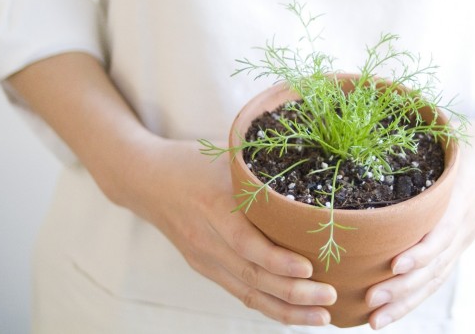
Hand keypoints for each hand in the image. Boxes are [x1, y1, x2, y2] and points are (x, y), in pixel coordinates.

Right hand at [127, 137, 337, 325]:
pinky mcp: (204, 267)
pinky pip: (239, 293)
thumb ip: (262, 168)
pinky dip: (269, 306)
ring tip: (321, 316)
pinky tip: (296, 313)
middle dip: (293, 293)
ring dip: (286, 310)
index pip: (246, 243)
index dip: (278, 260)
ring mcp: (204, 258)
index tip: (309, 268)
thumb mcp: (227, 158)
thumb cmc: (193, 162)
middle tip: (330, 297)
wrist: (145, 180)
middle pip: (252, 276)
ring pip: (247, 293)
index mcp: (213, 206)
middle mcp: (207, 239)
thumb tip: (315, 164)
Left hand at [364, 115, 474, 329]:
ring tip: (374, 319)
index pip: (441, 232)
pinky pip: (438, 276)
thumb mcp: (450, 133)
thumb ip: (419, 133)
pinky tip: (391, 311)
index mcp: (459, 197)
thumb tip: (370, 125)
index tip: (394, 264)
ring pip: (434, 278)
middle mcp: (461, 225)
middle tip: (369, 300)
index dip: (419, 251)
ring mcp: (462, 238)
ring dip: (405, 301)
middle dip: (401, 287)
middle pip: (433, 265)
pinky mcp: (459, 243)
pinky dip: (415, 296)